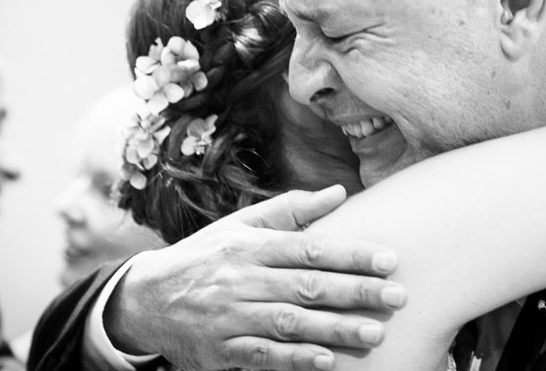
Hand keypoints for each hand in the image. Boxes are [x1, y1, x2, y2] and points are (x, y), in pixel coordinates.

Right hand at [104, 185, 406, 370]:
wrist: (147, 298)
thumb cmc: (205, 255)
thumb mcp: (240, 225)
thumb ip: (290, 210)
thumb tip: (339, 192)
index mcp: (251, 245)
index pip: (308, 248)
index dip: (350, 254)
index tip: (389, 259)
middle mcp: (243, 279)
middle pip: (306, 285)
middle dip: (355, 291)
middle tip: (398, 296)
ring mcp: (231, 316)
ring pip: (290, 322)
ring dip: (335, 328)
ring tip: (376, 332)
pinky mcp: (223, 349)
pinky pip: (263, 355)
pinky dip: (295, 359)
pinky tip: (327, 360)